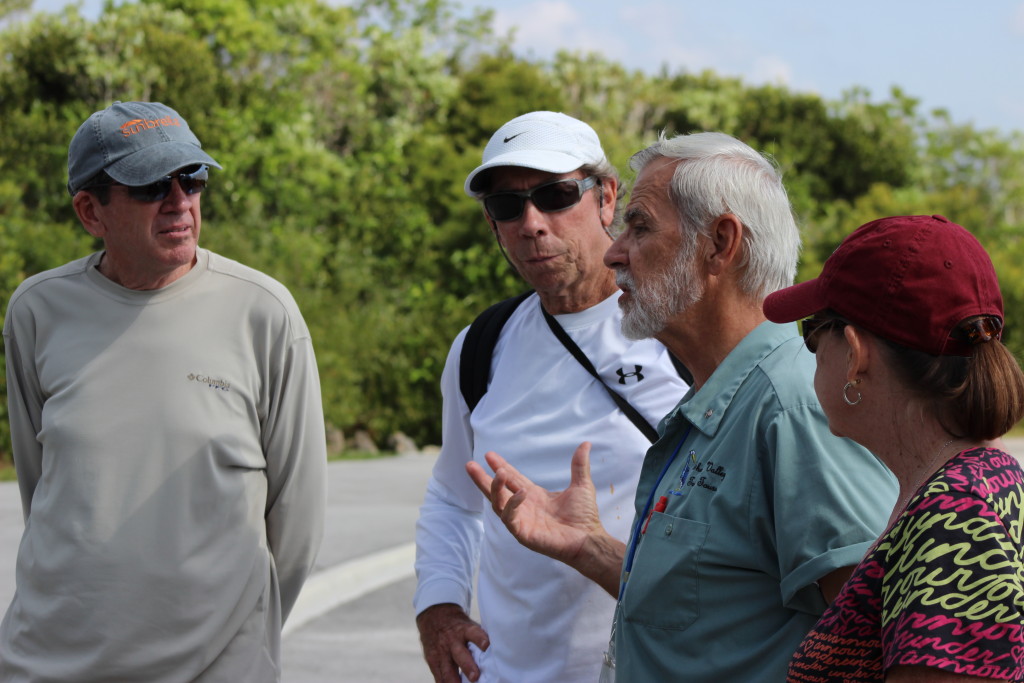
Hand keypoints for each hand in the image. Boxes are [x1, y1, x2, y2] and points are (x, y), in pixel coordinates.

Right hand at [416, 603, 489, 682]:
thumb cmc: (458, 626)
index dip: (480, 639)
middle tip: (475, 677)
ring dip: (454, 681)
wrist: (434, 616)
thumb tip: (498, 652)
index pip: (474, 633)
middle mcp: (452, 641)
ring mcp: (441, 651)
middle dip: (467, 666)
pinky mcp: (432, 660)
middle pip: (460, 654)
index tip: (487, 645)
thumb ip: (479, 638)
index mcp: (464, 630)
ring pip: (447, 669)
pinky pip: (438, 675)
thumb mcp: (468, 625)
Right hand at [466, 442, 623, 594]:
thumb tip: (586, 444)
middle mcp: (524, 507)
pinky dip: (512, 504)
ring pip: (498, 504)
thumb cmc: (584, 517)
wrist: (589, 539)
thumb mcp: (581, 485)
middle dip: (482, 479)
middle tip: (470, 464)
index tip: (489, 455)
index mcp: (533, 496)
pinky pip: (510, 518)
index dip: (500, 466)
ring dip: (495, 488)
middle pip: (497, 491)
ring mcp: (521, 521)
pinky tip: (520, 493)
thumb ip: (579, 465)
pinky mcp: (523, 533)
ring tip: (498, 473)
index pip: (512, 479)